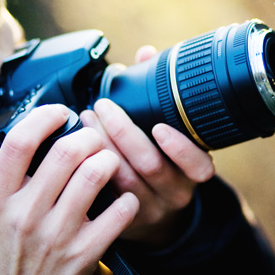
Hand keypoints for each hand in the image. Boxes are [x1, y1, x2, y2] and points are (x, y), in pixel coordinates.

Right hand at [0, 104, 138, 274]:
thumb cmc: (5, 253)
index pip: (19, 142)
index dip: (44, 117)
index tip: (61, 113)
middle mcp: (25, 214)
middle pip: (66, 152)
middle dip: (90, 136)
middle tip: (95, 139)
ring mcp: (56, 235)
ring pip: (95, 174)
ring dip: (110, 160)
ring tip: (110, 162)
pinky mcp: (84, 253)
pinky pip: (118, 212)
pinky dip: (127, 200)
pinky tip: (123, 198)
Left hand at [79, 46, 214, 246]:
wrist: (156, 218)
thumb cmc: (163, 161)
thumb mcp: (171, 134)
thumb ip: (160, 93)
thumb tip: (146, 53)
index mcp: (192, 171)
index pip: (197, 166)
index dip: (180, 148)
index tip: (159, 127)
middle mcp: (175, 193)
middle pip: (150, 166)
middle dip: (124, 133)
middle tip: (102, 106)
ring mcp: (149, 210)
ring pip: (125, 180)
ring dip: (103, 145)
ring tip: (86, 119)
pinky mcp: (123, 222)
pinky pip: (105, 195)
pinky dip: (91, 168)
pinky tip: (77, 147)